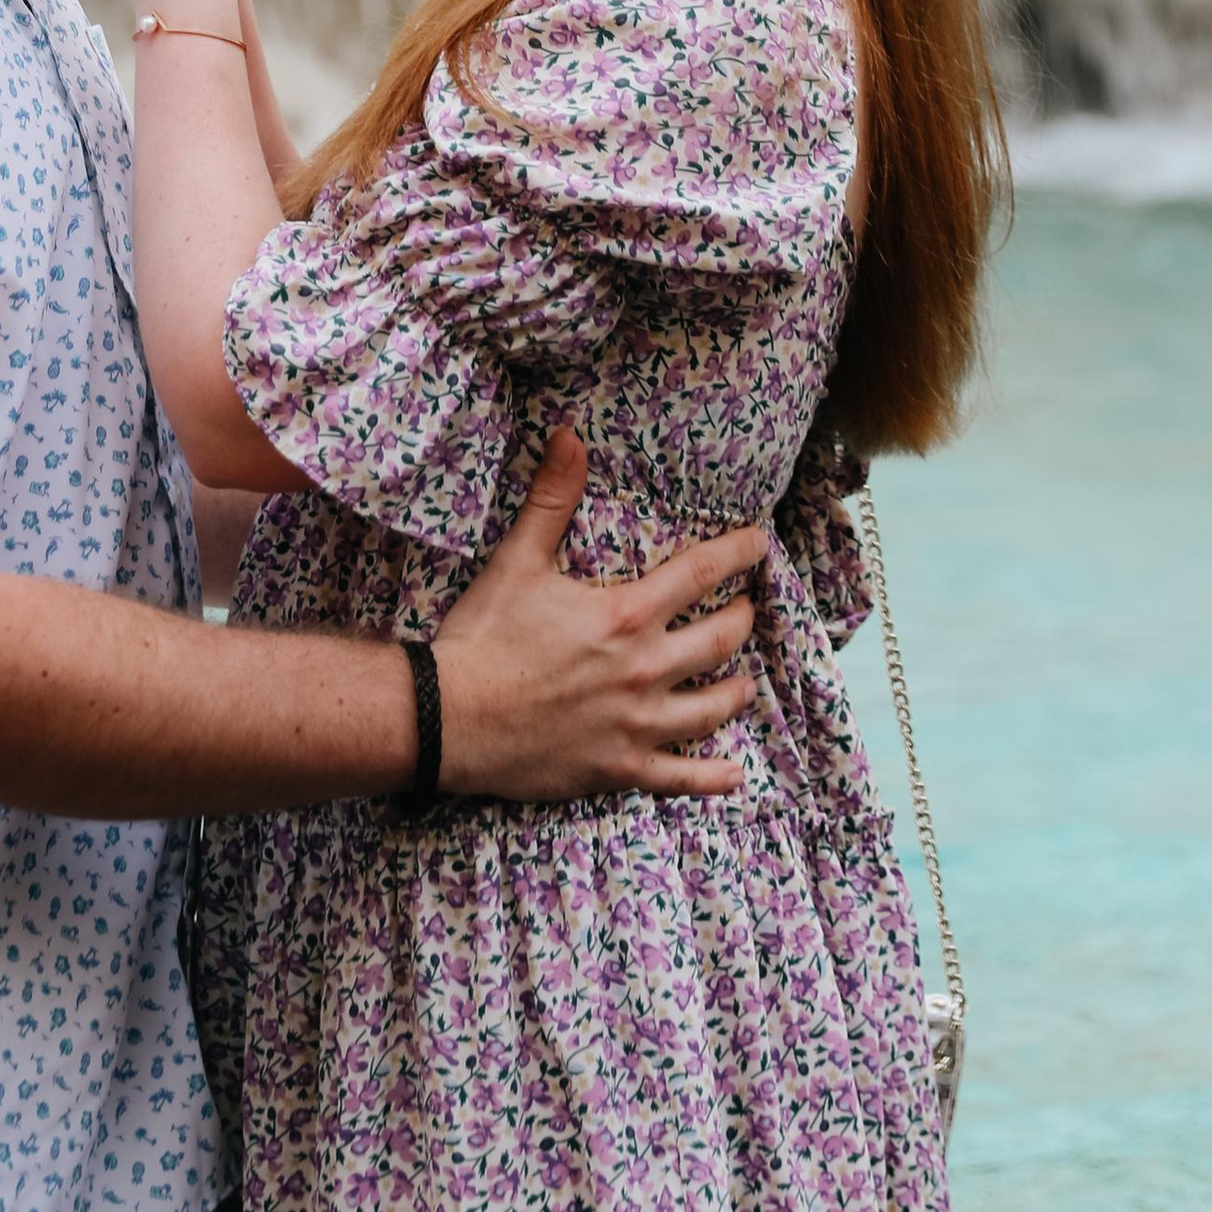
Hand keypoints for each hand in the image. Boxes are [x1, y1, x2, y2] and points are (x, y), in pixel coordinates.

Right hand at [433, 430, 764, 801]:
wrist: (451, 717)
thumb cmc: (485, 636)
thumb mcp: (518, 558)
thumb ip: (552, 497)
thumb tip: (570, 435)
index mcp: (626, 615)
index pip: (701, 573)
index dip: (737, 553)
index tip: (760, 544)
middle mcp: (644, 670)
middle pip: (719, 641)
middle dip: (741, 621)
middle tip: (748, 610)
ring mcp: (636, 724)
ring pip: (710, 708)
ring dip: (734, 691)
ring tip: (743, 682)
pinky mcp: (619, 767)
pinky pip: (679, 776)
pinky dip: (710, 776)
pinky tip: (732, 774)